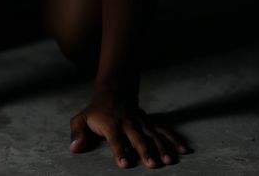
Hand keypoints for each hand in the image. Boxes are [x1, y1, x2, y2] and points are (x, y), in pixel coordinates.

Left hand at [69, 94, 188, 168]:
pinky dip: (174, 140)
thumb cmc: (96, 112)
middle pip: (138, 139)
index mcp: (111, 125)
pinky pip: (164, 132)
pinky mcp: (150, 124)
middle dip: (145, 151)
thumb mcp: (81, 119)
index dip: (119, 151)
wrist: (114, 93)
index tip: (124, 164)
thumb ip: (77, 134)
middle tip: (152, 164)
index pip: (115, 140)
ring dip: (162, 148)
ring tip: (169, 160)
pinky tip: (184, 151)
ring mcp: (141, 124)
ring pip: (153, 136)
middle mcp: (128, 124)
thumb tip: (75, 149)